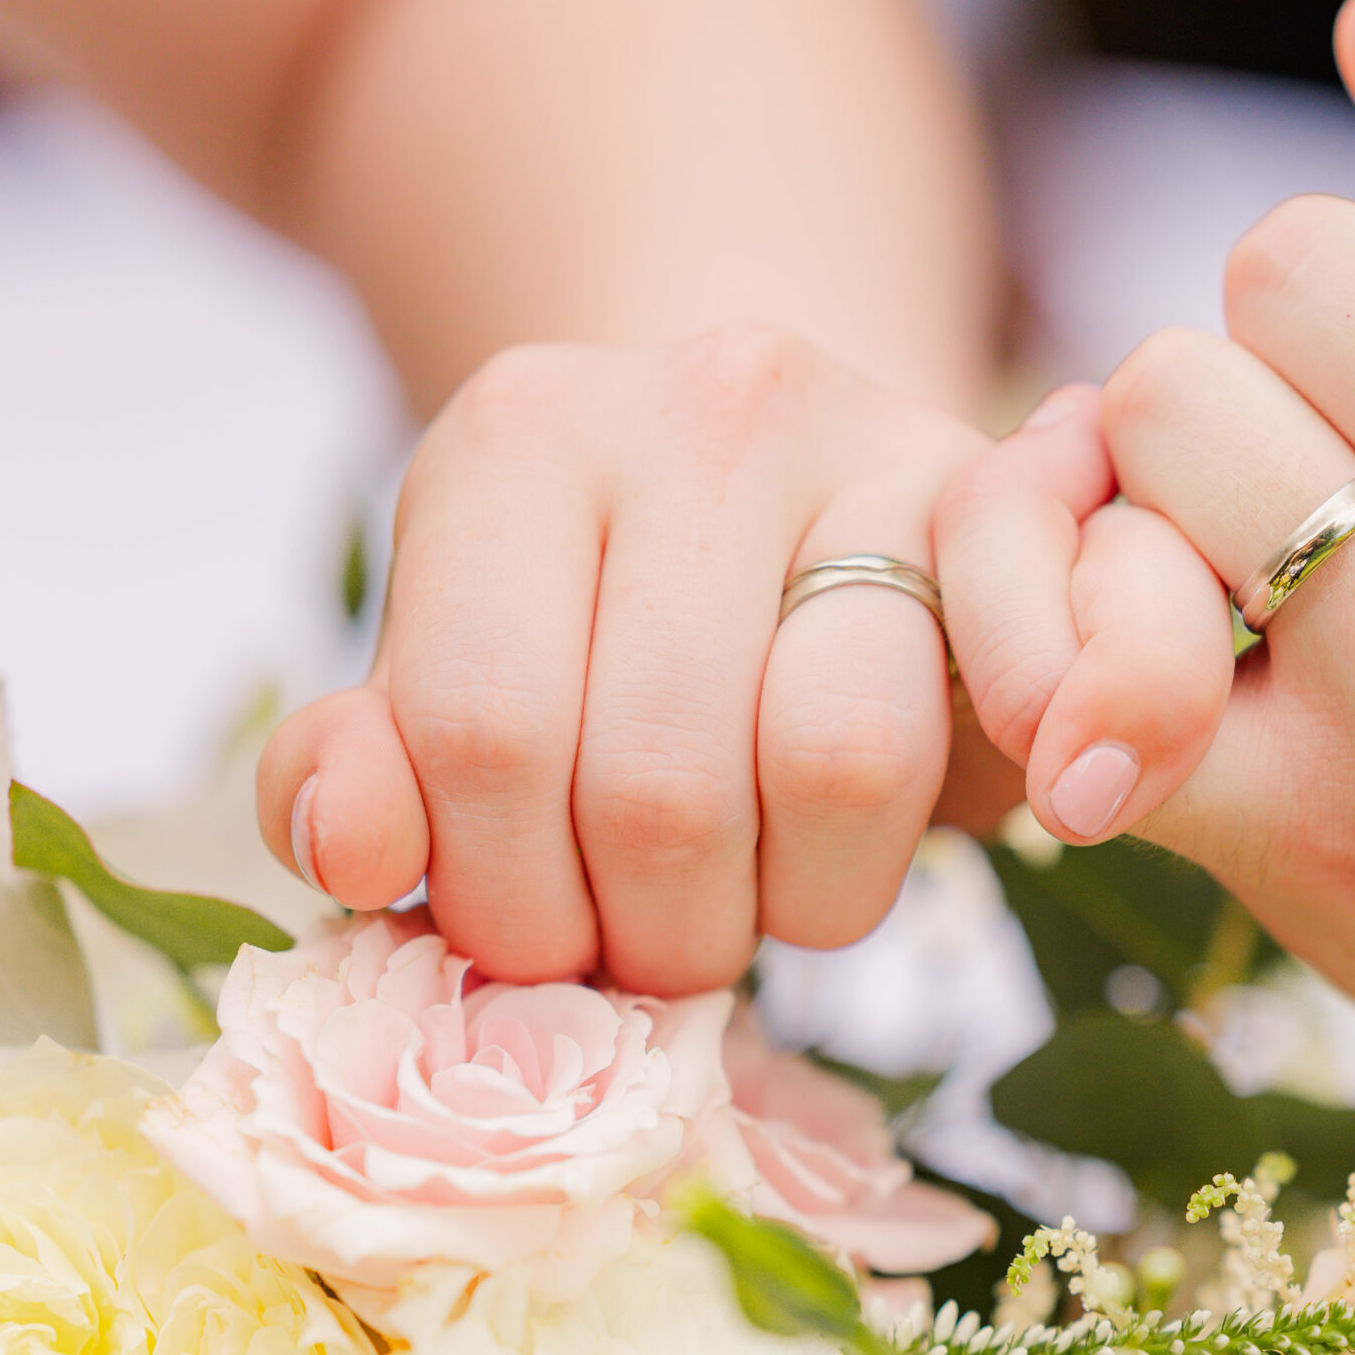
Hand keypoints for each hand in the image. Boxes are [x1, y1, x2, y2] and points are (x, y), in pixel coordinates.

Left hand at [258, 326, 987, 994]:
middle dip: (654, 935)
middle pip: (662, 781)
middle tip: (651, 947)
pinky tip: (900, 843)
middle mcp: (696, 408)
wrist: (793, 498)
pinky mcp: (1001, 506)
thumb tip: (353, 848)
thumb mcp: (459, 683)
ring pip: (837, 765)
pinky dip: (965, 799)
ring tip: (760, 900)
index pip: (483, 729)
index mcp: (515, 442)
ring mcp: (868, 442)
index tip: (537, 944)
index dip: (509, 901)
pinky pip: (1001, 698)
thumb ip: (368, 773)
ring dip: (797, 906)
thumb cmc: (610, 631)